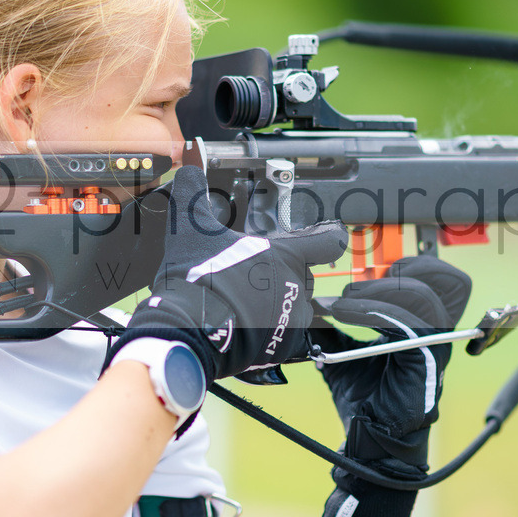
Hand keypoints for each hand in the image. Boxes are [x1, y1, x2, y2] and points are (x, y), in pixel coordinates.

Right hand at [107, 165, 346, 379]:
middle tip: (257, 272)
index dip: (329, 235)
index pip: (330, 241)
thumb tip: (188, 169)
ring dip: (279, 302)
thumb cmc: (198, 280)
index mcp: (287, 256)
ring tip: (249, 300)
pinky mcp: (281, 347)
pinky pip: (285, 336)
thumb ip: (193, 193)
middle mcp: (297, 287)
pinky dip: (270, 330)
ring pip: (296, 306)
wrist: (189, 329)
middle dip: (286, 272)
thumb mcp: (191, 227)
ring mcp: (292, 320)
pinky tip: (245, 323)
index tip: (326, 234)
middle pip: (307, 275)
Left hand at [312, 256, 470, 516]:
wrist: (368, 440)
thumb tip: (310, 301)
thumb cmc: (363, 400)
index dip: (416, 264)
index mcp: (424, 326)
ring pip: (421, 297)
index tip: (374, 271)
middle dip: (411, 269)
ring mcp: (433, 347)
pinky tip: (340, 313)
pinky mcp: (423, 362)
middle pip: (451, 282)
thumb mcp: (343, 352)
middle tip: (369, 280)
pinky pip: (405, 323)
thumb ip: (335, 326)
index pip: (443, 280)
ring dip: (377, 290)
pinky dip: (369, 310)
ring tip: (343, 301)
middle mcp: (436, 333)